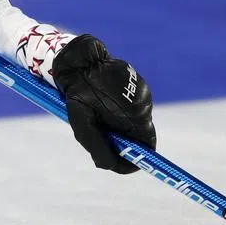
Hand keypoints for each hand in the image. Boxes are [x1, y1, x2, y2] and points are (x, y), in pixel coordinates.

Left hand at [50, 34, 156, 173]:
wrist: (79, 59)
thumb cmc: (78, 91)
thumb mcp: (82, 123)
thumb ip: (97, 145)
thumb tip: (110, 165)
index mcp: (135, 114)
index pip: (147, 146)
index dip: (136, 158)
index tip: (118, 163)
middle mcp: (144, 104)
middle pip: (140, 136)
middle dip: (123, 142)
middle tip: (100, 137)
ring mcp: (143, 93)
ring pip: (135, 122)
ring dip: (119, 127)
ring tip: (98, 115)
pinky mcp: (138, 84)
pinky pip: (132, 108)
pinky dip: (119, 113)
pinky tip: (102, 103)